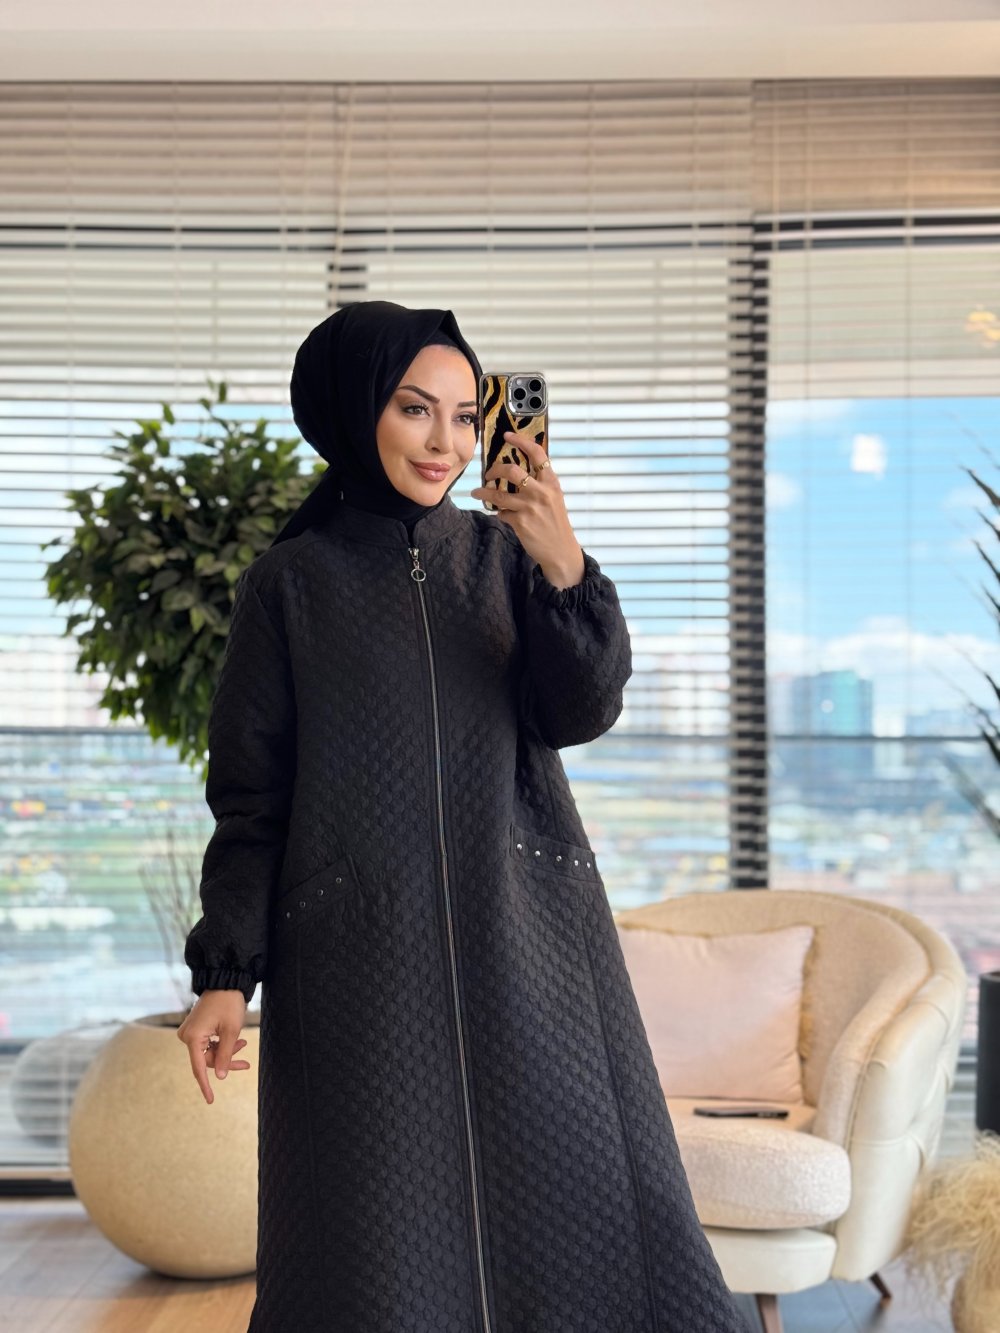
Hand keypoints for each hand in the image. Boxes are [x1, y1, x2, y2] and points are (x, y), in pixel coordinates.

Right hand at [176, 991, 250, 1104]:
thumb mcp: (232, 1031)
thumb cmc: (229, 1004)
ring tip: (244, 1044)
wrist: (225, 981)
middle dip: (227, 1061)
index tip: (210, 1100)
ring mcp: (189, 1032)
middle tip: (246, 1064)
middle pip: (207, 1059)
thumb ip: (226, 1055)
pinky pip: (207, 1044)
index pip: (199, 1068)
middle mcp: (186, 1036)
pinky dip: (221, 1044)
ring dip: (226, 1051)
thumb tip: (220, 1077)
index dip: (206, 1085)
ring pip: (209, 1052)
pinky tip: (237, 1041)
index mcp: (192, 1038)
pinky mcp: (194, 1029)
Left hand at [470, 430, 584, 589]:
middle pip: (512, 470)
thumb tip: (516, 472)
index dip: (520, 441)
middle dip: (495, 469)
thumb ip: (539, 483)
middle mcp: (541, 492)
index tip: (507, 436)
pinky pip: (501, 513)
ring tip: (477, 491)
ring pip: (499, 495)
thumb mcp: (554, 498)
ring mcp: (530, 508)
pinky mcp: (520, 523)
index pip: (537, 453)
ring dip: (484, 492)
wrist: (561, 551)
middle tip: (489, 473)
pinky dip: (498, 512)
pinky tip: (500, 514)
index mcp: (551, 482)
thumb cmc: (556, 523)